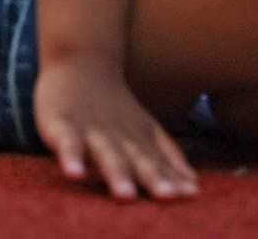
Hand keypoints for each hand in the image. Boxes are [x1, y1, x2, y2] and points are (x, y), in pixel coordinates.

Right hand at [34, 58, 197, 200]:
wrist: (80, 60)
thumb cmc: (115, 106)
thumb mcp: (146, 129)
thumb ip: (168, 157)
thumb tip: (194, 186)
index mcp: (141, 139)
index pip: (160, 164)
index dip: (175, 180)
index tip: (192, 196)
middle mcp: (120, 137)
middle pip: (139, 160)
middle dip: (153, 179)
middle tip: (168, 197)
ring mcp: (91, 130)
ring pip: (107, 154)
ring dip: (117, 174)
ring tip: (125, 195)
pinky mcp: (62, 125)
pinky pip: (67, 143)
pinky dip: (71, 157)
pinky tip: (74, 174)